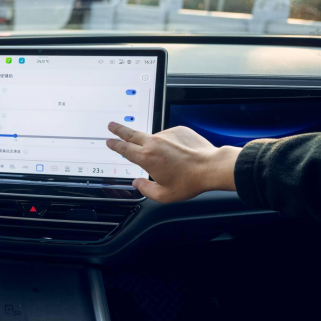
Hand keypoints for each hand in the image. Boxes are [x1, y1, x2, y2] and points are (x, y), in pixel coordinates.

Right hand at [105, 122, 239, 202]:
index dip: (115, 145)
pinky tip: (180, 155)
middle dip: (119, 130)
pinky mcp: (179, 130)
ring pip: (155, 139)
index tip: (110, 141)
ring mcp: (167, 135)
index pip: (125, 149)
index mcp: (146, 158)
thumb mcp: (163, 195)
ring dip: (157, 147)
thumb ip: (145, 189)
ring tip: (170, 161)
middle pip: (131, 134)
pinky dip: (171, 144)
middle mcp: (154, 143)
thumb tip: (137, 184)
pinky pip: (170, 137)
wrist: (211, 167)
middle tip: (111, 125)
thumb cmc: (189, 182)